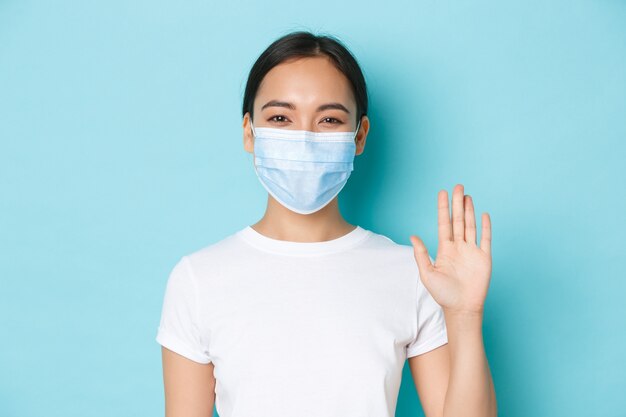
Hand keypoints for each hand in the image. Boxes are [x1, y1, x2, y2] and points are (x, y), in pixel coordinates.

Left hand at [410, 184, 491, 314]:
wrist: (461, 308)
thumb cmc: (443, 294)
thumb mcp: (427, 273)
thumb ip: (421, 254)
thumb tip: (412, 236)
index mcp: (444, 249)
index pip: (444, 224)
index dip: (443, 208)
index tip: (442, 193)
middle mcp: (458, 247)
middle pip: (458, 220)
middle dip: (457, 203)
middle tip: (458, 186)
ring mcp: (472, 251)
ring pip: (470, 226)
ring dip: (469, 211)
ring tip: (467, 196)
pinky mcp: (484, 258)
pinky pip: (485, 239)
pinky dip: (485, 227)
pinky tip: (484, 215)